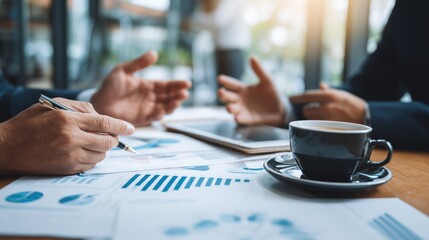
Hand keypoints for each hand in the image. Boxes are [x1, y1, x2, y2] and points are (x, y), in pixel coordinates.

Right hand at [0, 98, 134, 175]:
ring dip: (103, 150)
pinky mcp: (66, 169)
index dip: (121, 126)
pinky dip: (93, 159)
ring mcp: (69, 156)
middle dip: (114, 139)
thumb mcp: (52, 105)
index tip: (131, 129)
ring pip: (100, 155)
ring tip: (93, 143)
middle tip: (112, 137)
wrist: (7, 147)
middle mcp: (71, 138)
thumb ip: (79, 107)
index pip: (104, 123)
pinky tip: (84, 152)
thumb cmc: (30, 123)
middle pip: (106, 141)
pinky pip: (90, 166)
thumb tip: (101, 115)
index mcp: (68, 120)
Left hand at [91, 51, 190, 125]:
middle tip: (185, 93)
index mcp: (147, 85)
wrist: (98, 103)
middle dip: (178, 95)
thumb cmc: (109, 86)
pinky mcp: (141, 119)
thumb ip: (139, 63)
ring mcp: (146, 108)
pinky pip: (154, 117)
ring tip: (178, 100)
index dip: (176, 84)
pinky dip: (160, 114)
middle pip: (168, 96)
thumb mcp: (123, 70)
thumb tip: (155, 53)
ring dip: (173, 104)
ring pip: (164, 107)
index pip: (166, 85)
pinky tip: (163, 110)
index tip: (187, 83)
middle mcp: (150, 98)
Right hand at [218, 57, 284, 125]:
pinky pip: (241, 119)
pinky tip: (237, 118)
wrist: (280, 109)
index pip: (231, 84)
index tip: (220, 78)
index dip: (225, 81)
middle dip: (222, 95)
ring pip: (231, 109)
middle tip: (220, 91)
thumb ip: (259, 70)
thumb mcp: (267, 80)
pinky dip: (238, 119)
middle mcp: (239, 99)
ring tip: (231, 107)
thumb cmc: (272, 93)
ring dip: (230, 108)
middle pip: (227, 97)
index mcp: (242, 89)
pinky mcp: (248, 119)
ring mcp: (242, 110)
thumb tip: (252, 57)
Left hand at [289, 83, 366, 123]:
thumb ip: (328, 91)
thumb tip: (321, 85)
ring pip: (311, 119)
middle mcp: (327, 107)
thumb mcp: (341, 95)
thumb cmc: (353, 105)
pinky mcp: (330, 128)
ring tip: (323, 117)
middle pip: (306, 110)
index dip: (297, 97)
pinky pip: (317, 127)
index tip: (290, 98)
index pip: (308, 95)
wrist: (366, 117)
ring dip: (313, 118)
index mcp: (329, 96)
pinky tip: (325, 123)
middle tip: (314, 110)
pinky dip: (318, 125)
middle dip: (308, 110)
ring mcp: (329, 119)